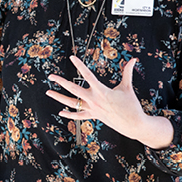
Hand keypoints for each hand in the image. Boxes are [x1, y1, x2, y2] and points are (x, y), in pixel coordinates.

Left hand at [46, 56, 173, 149]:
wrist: (133, 124)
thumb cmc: (131, 105)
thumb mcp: (128, 87)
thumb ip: (128, 72)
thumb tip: (133, 59)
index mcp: (101, 90)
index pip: (87, 75)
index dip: (79, 65)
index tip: (71, 57)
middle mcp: (93, 99)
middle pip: (73, 89)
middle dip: (60, 82)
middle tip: (51, 76)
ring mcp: (92, 109)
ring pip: (71, 103)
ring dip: (59, 97)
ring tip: (48, 92)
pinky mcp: (93, 116)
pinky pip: (79, 116)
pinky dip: (69, 114)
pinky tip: (61, 112)